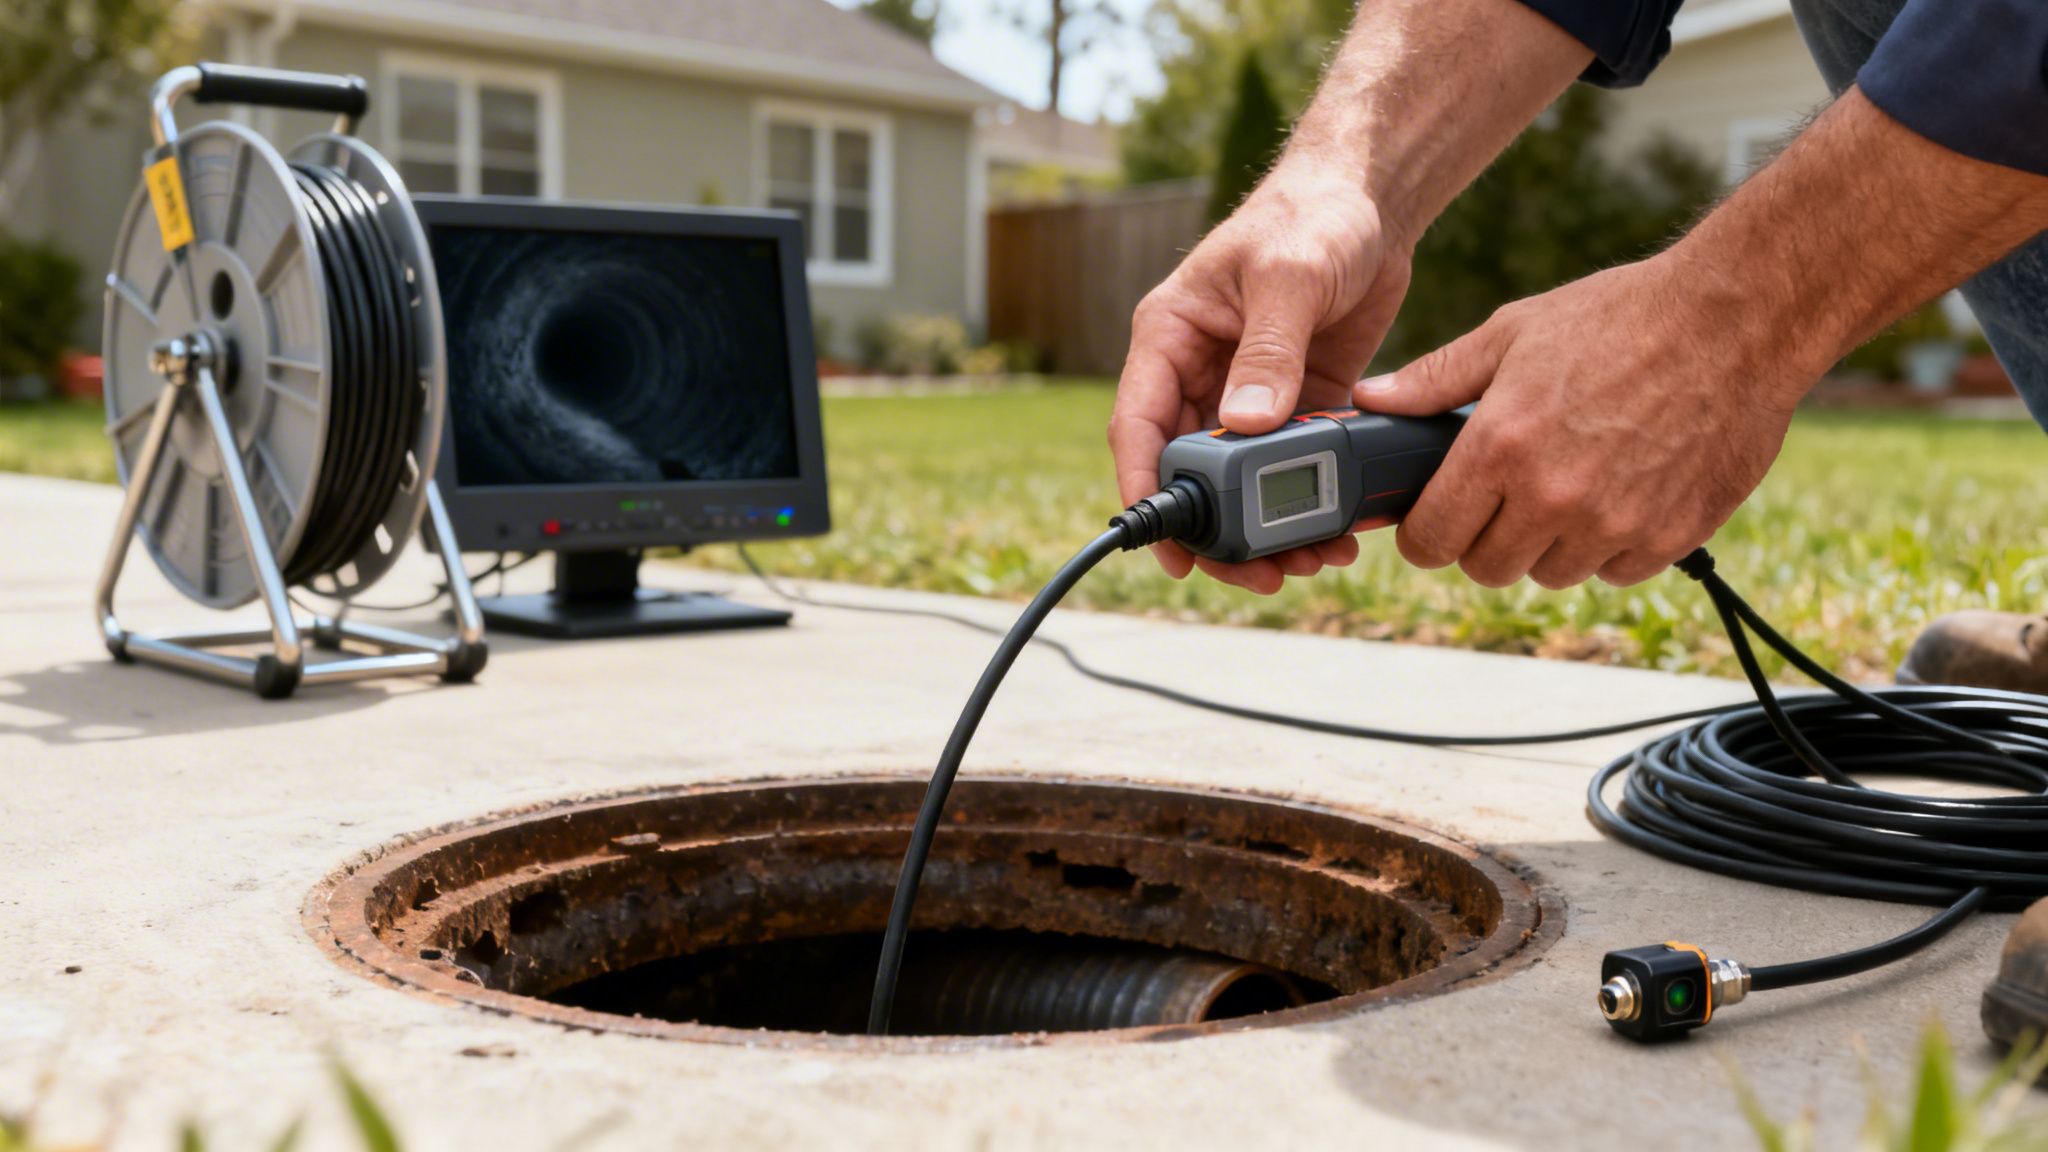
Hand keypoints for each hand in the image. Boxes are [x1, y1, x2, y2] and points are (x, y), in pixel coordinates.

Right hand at [1108, 162, 1412, 592]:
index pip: (1141, 426)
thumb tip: (1245, 425)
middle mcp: (1200, 372)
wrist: (1373, 195)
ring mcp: (1248, 391)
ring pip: (1242, 480)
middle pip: (1192, 471)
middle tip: (1257, 574)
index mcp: (1170, 337)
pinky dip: (1310, 500)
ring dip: (1269, 525)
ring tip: (1309, 562)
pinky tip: (1338, 530)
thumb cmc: (1314, 213)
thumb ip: (1268, 350)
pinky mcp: (1297, 400)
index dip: (1147, 491)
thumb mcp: (1290, 275)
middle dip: (1219, 529)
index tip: (1166, 547)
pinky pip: (1292, 464)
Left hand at [1354, 256, 1806, 587]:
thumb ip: (1435, 378)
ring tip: (1568, 482)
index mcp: (1502, 447)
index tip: (1434, 521)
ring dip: (1548, 543)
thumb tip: (1370, 401)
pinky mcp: (1669, 537)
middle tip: (1503, 496)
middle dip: (1483, 539)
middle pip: (1486, 569)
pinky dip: (1609, 544)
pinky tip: (1619, 490)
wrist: (1738, 318)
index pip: (1432, 541)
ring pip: (1550, 574)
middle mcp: (1554, 496)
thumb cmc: (1622, 316)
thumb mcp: (1513, 332)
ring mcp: (1615, 523)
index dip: (1424, 535)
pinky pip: (1614, 571)